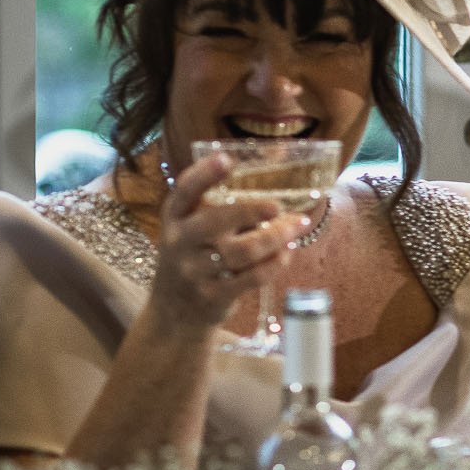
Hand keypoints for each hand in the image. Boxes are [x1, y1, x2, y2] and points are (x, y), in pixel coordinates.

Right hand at [147, 152, 307, 332]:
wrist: (173, 312)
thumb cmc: (193, 258)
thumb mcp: (191, 232)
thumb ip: (218, 212)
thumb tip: (274, 196)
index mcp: (174, 218)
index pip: (184, 191)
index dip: (204, 174)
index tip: (226, 158)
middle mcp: (179, 242)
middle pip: (217, 221)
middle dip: (252, 210)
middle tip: (278, 206)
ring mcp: (194, 271)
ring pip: (243, 250)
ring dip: (276, 237)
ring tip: (296, 227)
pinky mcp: (213, 295)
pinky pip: (253, 277)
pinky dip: (275, 263)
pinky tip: (286, 253)